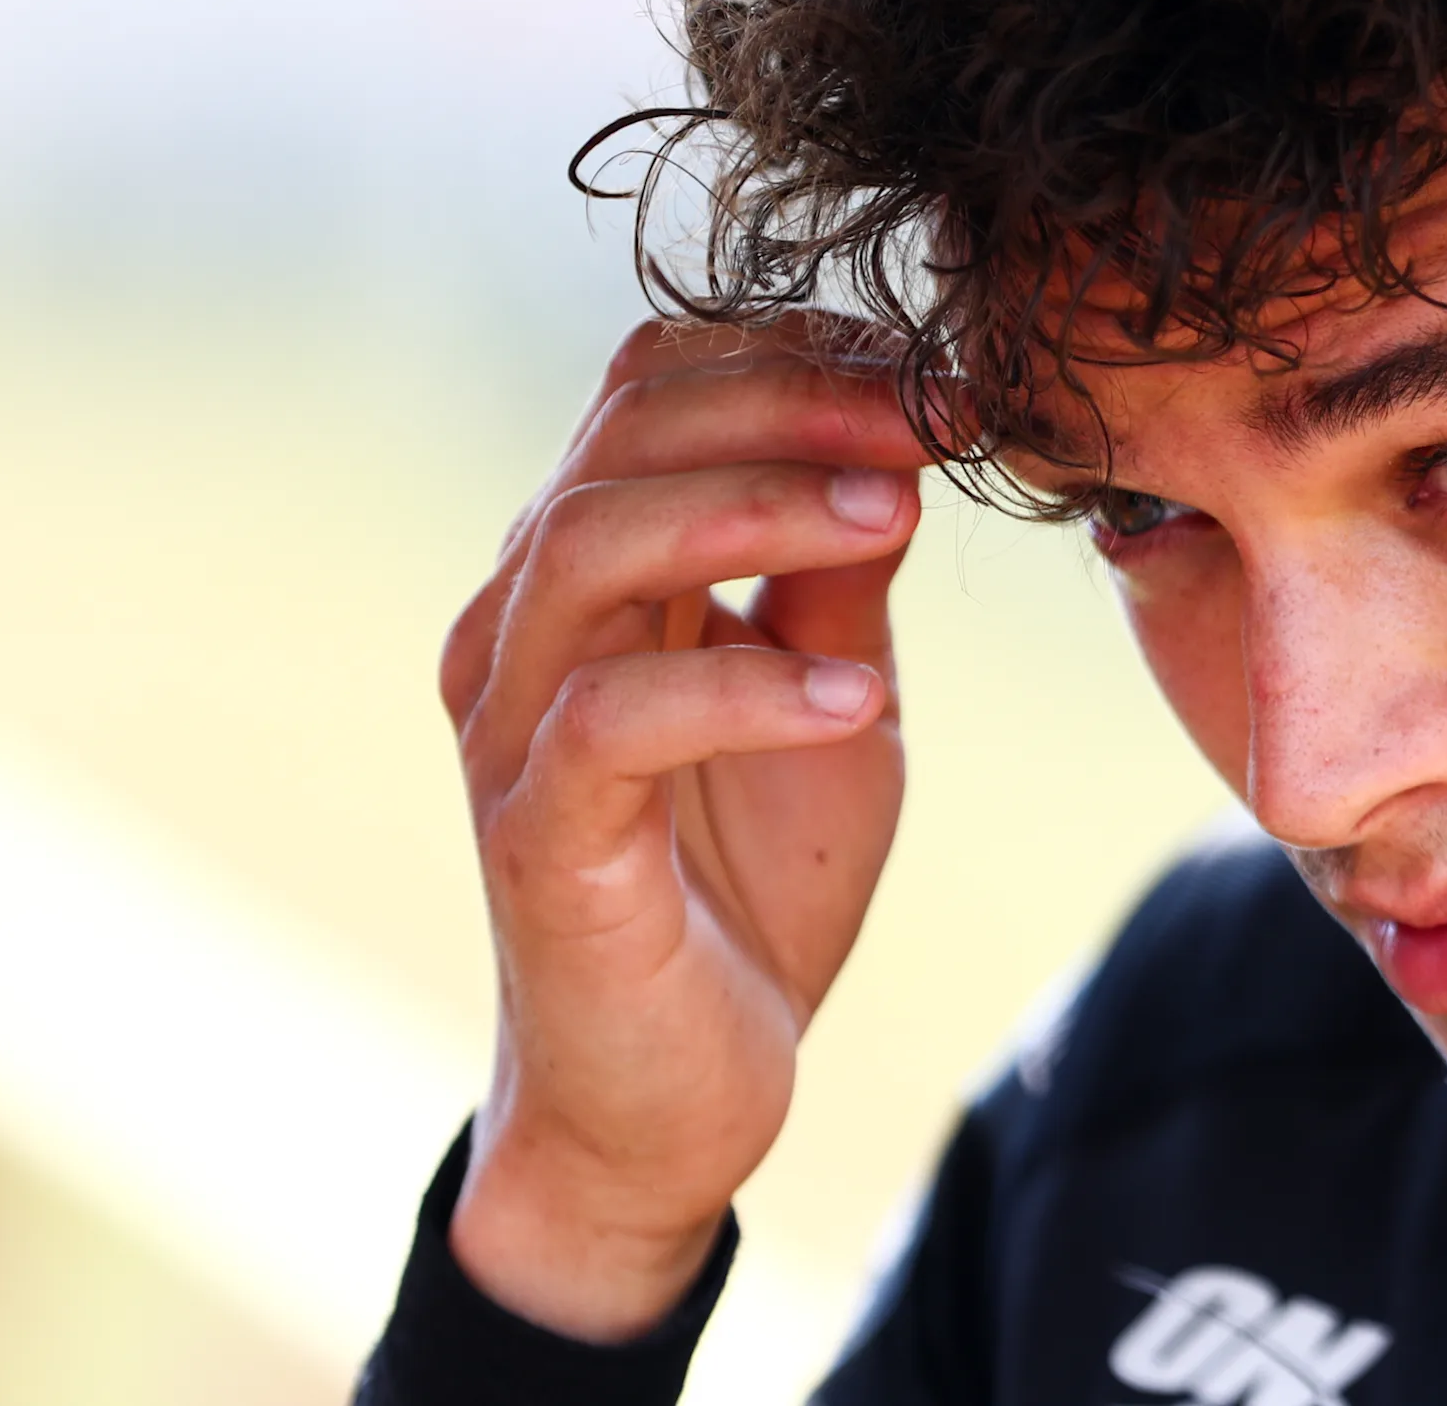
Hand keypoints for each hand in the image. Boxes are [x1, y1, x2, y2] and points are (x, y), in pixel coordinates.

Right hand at [437, 314, 933, 1338]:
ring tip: (898, 516)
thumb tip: (903, 438)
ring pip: (596, 545)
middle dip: (790, 401)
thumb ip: (844, 575)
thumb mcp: (834, 694)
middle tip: (931, 419)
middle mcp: (525, 623)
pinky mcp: (537, 835)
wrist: (681, 1093)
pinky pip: (615, 720)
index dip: (790, 352)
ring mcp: (514, 726)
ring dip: (760, 508)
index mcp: (588, 569)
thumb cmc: (748, 879)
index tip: (932, 369)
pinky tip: (854, 696)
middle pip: (622, 433)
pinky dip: (744, 689)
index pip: (650, 387)